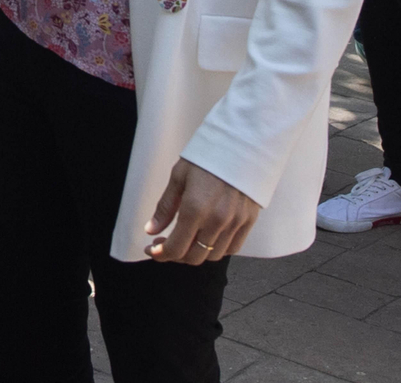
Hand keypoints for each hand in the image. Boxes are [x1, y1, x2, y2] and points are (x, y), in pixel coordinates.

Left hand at [145, 159, 262, 263]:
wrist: (243, 142)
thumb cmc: (209, 155)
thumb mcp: (179, 176)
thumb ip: (165, 207)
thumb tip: (151, 229)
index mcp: (195, 208)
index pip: (176, 248)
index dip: (161, 254)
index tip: (153, 249)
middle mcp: (216, 220)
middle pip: (194, 257)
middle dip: (176, 255)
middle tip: (166, 243)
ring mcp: (235, 223)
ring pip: (213, 256)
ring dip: (197, 253)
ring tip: (188, 240)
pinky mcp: (249, 221)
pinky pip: (233, 248)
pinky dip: (218, 249)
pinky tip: (208, 238)